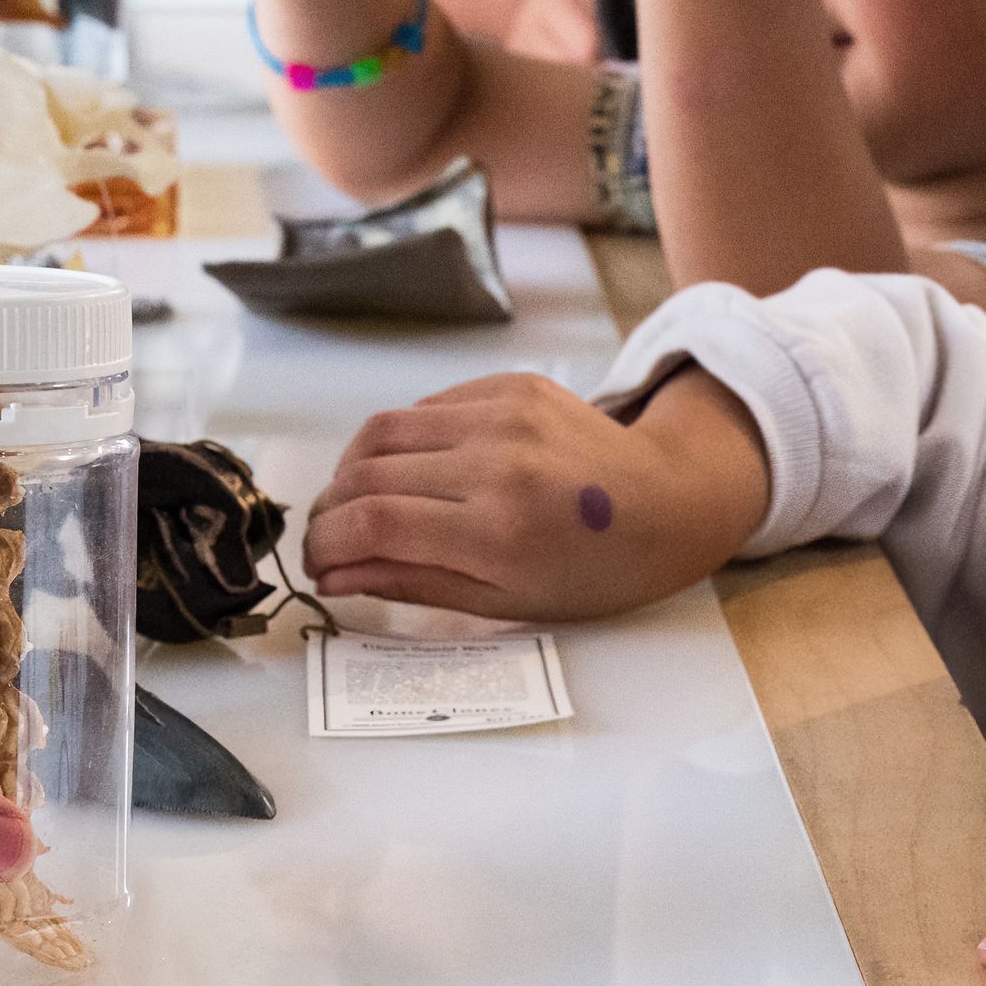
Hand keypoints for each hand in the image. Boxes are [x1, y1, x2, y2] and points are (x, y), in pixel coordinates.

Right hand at [305, 368, 770, 618]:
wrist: (668, 503)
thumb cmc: (593, 572)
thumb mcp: (506, 601)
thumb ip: (413, 583)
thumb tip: (333, 575)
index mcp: (498, 529)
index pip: (372, 521)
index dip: (324, 541)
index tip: (316, 563)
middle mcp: (497, 461)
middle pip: (366, 472)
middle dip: (330, 509)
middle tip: (330, 537)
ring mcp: (505, 413)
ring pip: (385, 429)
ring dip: (355, 470)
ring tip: (361, 504)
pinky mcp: (512, 384)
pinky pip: (427, 407)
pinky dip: (403, 442)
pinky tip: (417, 473)